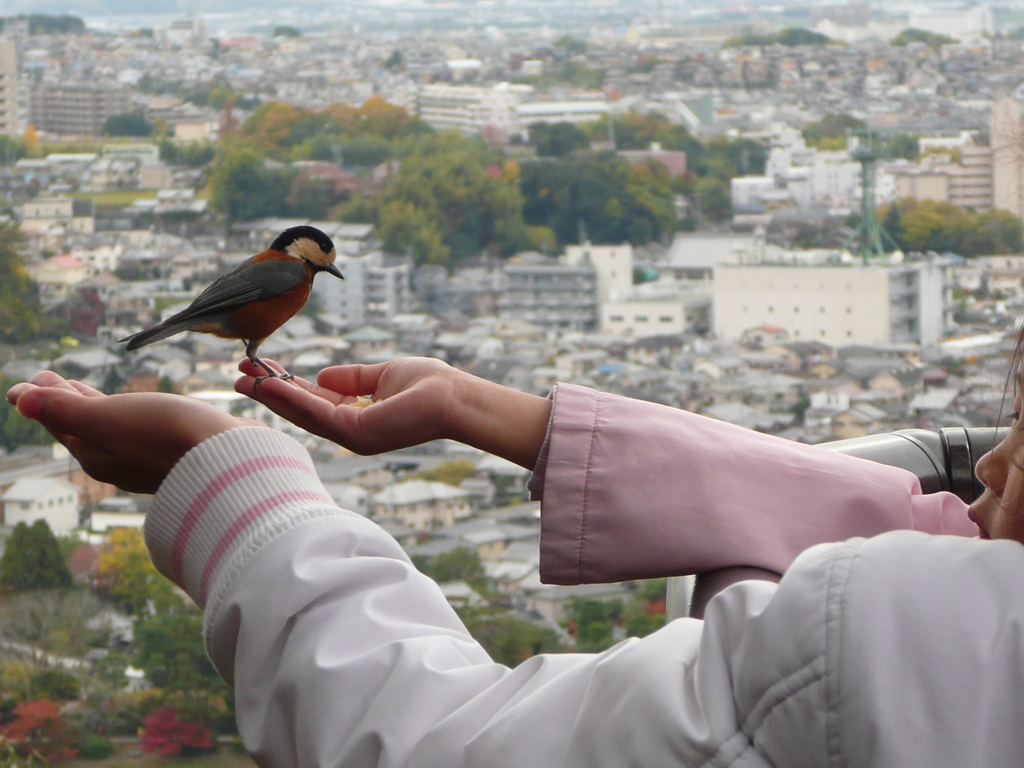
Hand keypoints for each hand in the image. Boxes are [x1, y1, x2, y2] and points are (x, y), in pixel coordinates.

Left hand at [7, 371, 257, 493]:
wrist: (230, 459)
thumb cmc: (166, 436)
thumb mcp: (106, 419)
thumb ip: (63, 410)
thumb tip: (19, 400)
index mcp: (95, 455)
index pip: (59, 423)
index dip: (42, 400)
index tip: (27, 381)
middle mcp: (119, 462)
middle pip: (83, 427)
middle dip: (65, 402)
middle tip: (50, 380)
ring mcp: (149, 460)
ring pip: (112, 429)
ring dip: (95, 407)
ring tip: (86, 391)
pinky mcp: (177, 453)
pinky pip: (139, 431)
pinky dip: (126, 415)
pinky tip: (137, 411)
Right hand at [235, 357, 551, 468]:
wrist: (455, 397)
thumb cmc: (429, 385)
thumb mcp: (381, 376)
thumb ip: (352, 379)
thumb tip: (323, 376)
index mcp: (356, 418)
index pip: (313, 403)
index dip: (285, 387)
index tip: (260, 371)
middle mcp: (350, 433)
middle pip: (301, 412)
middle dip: (268, 394)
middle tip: (237, 377)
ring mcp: (353, 437)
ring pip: (303, 415)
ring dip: (272, 396)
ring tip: (243, 380)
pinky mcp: (357, 433)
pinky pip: (317, 414)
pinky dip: (292, 399)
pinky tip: (271, 386)